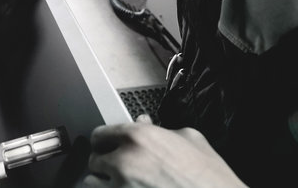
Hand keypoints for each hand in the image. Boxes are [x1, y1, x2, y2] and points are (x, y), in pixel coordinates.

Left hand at [85, 122, 246, 187]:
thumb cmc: (211, 177)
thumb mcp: (190, 139)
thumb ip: (161, 129)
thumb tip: (144, 122)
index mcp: (138, 137)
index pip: (100, 134)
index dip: (104, 141)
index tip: (107, 146)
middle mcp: (125, 161)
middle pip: (94, 160)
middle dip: (104, 163)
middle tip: (116, 167)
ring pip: (92, 182)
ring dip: (102, 182)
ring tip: (118, 183)